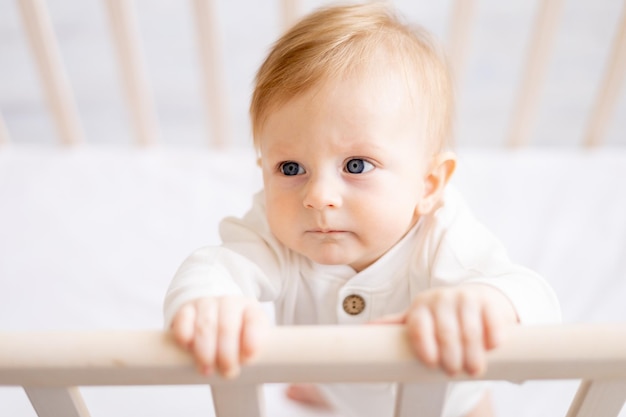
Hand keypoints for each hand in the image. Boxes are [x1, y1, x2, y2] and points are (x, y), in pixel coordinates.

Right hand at [170, 295, 269, 377]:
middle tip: (226, 372)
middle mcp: (230, 303)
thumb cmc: (235, 336)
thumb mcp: (249, 341)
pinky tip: (188, 347)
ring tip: (207, 370)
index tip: (248, 359)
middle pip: (228, 327)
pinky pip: (183, 319)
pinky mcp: (186, 309)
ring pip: (205, 325)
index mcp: (251, 310)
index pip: (254, 321)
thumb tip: (245, 363)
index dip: (252, 341)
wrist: (213, 318)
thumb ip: (250, 352)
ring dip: (205, 350)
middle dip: (227, 354)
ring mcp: (207, 304)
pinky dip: (185, 335)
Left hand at [373, 284, 517, 375]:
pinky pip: (491, 320)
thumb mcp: (419, 319)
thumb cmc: (443, 316)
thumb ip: (396, 326)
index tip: (431, 362)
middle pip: (445, 331)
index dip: (424, 344)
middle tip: (454, 371)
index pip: (419, 325)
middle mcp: (442, 299)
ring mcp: (466, 298)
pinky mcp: (488, 302)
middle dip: (450, 355)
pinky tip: (492, 346)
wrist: (476, 299)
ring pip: (469, 329)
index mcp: (421, 306)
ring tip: (473, 369)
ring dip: (472, 352)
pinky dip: (492, 335)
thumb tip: (364, 330)